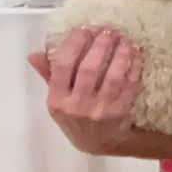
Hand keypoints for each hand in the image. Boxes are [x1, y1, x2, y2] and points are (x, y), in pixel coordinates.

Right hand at [33, 26, 142, 152]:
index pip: (63, 68)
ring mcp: (101, 110)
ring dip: (120, 54)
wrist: (99, 143)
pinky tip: (135, 54)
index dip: (73, 46)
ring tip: (124, 39)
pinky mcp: (121, 111)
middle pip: (89, 70)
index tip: (83, 29)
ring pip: (113, 76)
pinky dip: (134, 67)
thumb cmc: (74, 116)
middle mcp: (77, 106)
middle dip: (99, 46)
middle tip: (108, 30)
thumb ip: (48, 75)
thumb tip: (35, 53)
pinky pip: (130, 85)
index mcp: (57, 100)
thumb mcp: (57, 100)